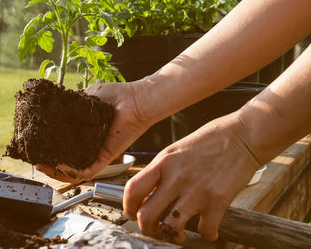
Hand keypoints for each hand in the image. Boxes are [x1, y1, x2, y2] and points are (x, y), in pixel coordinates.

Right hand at [36, 82, 150, 182]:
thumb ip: (68, 103)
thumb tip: (50, 104)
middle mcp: (89, 146)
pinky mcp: (105, 157)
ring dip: (57, 172)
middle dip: (49, 165)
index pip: (64, 146)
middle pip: (66, 163)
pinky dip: (72, 171)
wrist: (134, 99)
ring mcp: (96, 153)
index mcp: (84, 133)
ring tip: (43, 166)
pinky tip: (61, 165)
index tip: (34, 146)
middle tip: (36, 161)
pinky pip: (87, 171)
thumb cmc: (116, 96)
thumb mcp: (85, 97)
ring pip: (75, 172)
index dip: (48, 148)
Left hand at [123, 113, 260, 242]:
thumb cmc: (211, 139)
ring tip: (178, 234)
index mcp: (163, 162)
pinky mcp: (217, 200)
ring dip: (172, 236)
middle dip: (147, 229)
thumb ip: (162, 170)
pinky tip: (208, 229)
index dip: (128, 207)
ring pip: (170, 227)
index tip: (132, 213)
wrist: (243, 135)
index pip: (132, 189)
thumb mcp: (177, 149)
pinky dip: (206, 235)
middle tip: (155, 230)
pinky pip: (205, 230)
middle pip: (146, 215)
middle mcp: (175, 177)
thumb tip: (151, 193)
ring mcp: (196, 190)